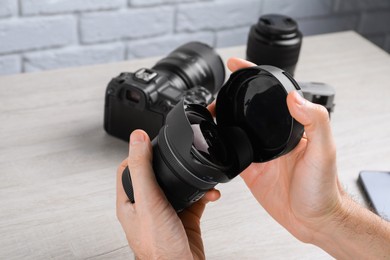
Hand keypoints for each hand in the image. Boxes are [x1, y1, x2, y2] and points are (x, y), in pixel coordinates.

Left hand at [116, 130, 219, 259]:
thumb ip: (142, 169)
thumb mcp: (148, 201)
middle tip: (180, 154)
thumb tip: (136, 138)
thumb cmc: (159, 248)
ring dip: (190, 177)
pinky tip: (210, 193)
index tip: (151, 141)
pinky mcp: (184, 218)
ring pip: (177, 184)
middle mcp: (146, 205)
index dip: (138, 152)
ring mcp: (166, 211)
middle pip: (155, 173)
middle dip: (170, 163)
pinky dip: (204, 193)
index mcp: (130, 200)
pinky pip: (195, 198)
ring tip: (199, 174)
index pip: (128, 168)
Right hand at [209, 58, 341, 242]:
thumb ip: (315, 122)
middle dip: (230, 96)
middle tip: (216, 91)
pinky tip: (212, 140)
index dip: (253, 75)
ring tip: (207, 111)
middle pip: (248, 109)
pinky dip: (220, 145)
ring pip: (236, 129)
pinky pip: (231, 153)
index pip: (271, 94)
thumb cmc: (323, 188)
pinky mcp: (250, 169)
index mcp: (291, 126)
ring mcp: (260, 152)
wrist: (312, 220)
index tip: (236, 64)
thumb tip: (295, 97)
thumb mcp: (324, 151)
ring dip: (221, 118)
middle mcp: (273, 136)